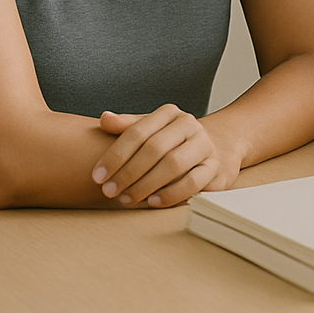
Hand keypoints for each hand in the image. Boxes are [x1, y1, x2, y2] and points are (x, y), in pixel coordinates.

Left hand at [90, 105, 241, 208]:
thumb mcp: (150, 129)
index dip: (115, 155)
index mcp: (169, 113)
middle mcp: (189, 125)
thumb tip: (104, 119)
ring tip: (127, 198)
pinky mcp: (215, 167)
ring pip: (173, 164)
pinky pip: (193, 182)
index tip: (97, 176)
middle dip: (128, 172)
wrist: (215, 146)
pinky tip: (153, 201)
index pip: (138, 132)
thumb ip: (127, 126)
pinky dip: (171, 193)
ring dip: (145, 184)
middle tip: (109, 191)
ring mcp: (204, 145)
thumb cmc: (173, 141)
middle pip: (154, 148)